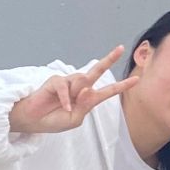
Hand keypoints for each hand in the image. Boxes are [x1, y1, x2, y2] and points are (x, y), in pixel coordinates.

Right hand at [9, 48, 138, 133]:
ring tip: (66, 105)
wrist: (33, 121)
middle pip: (96, 71)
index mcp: (88, 99)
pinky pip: (64, 86)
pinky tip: (64, 106)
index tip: (136, 79)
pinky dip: (65, 97)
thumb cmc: (53, 120)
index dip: (121, 86)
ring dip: (76, 94)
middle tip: (120, 48)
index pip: (107, 91)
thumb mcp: (74, 119)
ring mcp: (68, 83)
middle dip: (109, 60)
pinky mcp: (55, 80)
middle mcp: (80, 88)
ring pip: (81, 80)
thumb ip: (85, 106)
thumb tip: (89, 89)